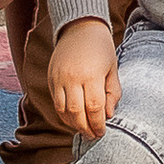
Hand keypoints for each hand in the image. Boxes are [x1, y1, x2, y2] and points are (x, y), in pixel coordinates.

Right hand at [47, 19, 120, 140]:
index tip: (102, 132)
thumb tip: (108, 115)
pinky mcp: (51, 78)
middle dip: (85, 128)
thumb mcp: (112, 68)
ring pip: (63, 110)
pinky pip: (56, 102)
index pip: (94, 108)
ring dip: (73, 124)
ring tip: (83, 129)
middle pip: (77, 112)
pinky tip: (73, 118)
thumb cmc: (101, 48)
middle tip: (92, 136)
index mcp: (92, 74)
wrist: (80, 27)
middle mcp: (72, 77)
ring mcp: (59, 78)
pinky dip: (63, 114)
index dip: (98, 124)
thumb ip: (112, 92)